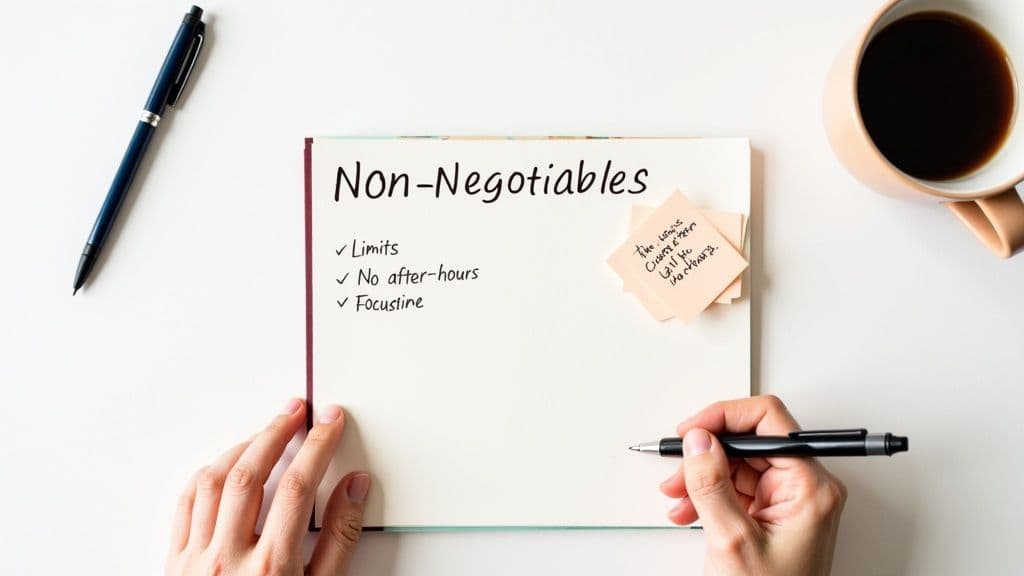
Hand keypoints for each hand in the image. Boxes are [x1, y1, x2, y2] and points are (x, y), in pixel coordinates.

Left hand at [166, 399, 369, 575]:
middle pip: (249, 474)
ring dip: (240, 448)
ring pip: (211, 483)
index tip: (330, 421)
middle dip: (276, 433)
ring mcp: (193, 561)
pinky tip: (223, 466)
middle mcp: (226, 560)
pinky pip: (185, 504)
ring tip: (265, 432)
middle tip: (297, 410)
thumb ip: (338, 541)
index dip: (317, 446)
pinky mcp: (172, 564)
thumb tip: (354, 487)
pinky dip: (206, 475)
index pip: (296, 487)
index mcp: (270, 569)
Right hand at [660, 396, 845, 575]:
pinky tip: (688, 510)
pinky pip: (736, 487)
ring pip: (737, 464)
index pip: (768, 420)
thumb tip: (698, 441)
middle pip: (749, 442)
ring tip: (678, 497)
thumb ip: (712, 484)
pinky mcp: (774, 513)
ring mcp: (790, 500)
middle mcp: (806, 487)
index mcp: (811, 486)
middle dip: (706, 454)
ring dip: (701, 476)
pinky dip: (708, 494)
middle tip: (678, 469)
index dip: (724, 417)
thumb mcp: (732, 540)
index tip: (692, 430)